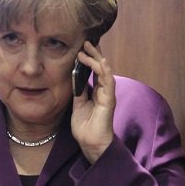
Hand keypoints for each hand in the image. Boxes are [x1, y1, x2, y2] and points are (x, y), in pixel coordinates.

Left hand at [71, 41, 115, 163]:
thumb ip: (78, 91)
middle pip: (101, 67)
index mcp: (96, 91)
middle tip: (86, 42)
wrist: (91, 143)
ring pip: (105, 71)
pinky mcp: (110, 99)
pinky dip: (104, 70)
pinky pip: (109, 81)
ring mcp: (108, 94)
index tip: (81, 48)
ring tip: (87, 48)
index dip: (89, 58)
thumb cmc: (85, 127)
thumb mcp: (77, 105)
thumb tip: (74, 76)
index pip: (94, 70)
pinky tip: (100, 61)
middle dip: (94, 53)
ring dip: (96, 58)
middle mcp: (104, 90)